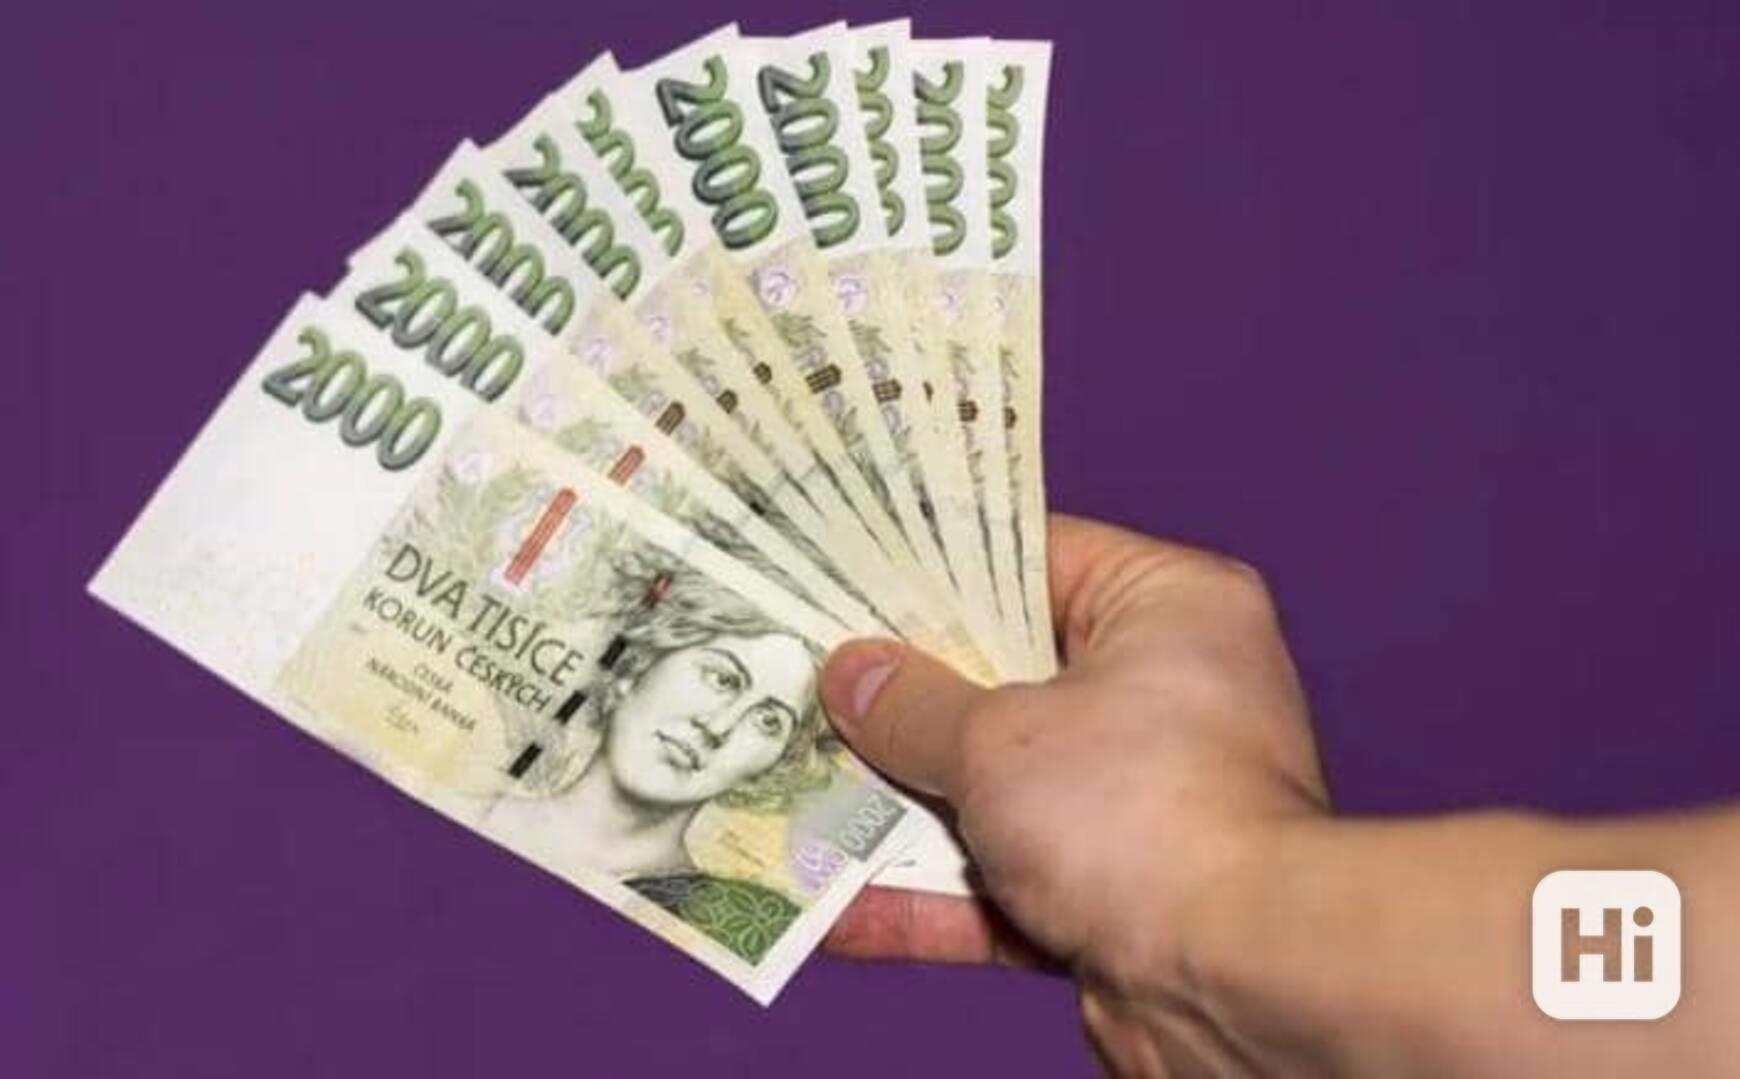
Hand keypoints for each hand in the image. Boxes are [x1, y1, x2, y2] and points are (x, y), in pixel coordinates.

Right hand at [819, 513, 1328, 1075]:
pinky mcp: (1122, 894)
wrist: (1234, 981)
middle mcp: (1170, 695)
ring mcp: (1145, 800)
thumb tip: (851, 675)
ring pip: (999, 788)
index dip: (937, 567)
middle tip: (806, 680)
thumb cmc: (1140, 813)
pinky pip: (1009, 879)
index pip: (1035, 557)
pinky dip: (932, 896)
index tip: (851, 572)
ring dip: (904, 805)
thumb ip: (913, 705)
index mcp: (1170, 610)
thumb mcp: (996, 738)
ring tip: (796, 792)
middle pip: (1007, 678)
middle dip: (905, 698)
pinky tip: (836, 908)